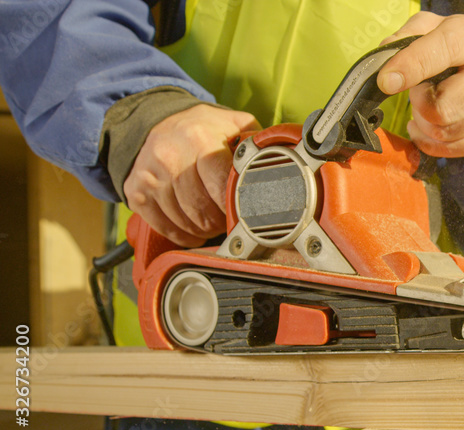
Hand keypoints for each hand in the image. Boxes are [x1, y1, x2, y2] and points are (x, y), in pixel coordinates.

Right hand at [124, 105, 259, 246]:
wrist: (154, 120)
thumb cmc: (201, 128)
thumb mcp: (233, 124)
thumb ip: (257, 143)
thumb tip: (285, 162)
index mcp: (199, 139)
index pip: (222, 189)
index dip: (237, 207)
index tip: (247, 212)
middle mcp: (170, 157)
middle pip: (204, 212)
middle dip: (222, 222)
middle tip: (231, 218)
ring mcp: (150, 176)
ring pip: (185, 223)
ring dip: (205, 230)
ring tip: (215, 221)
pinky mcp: (137, 192)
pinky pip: (165, 227)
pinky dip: (184, 234)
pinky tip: (195, 228)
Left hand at [378, 12, 463, 157]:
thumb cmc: (452, 44)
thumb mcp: (428, 27)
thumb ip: (404, 40)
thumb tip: (388, 74)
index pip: (442, 52)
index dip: (410, 69)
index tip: (386, 82)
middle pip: (444, 108)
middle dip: (419, 106)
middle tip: (417, 95)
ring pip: (448, 133)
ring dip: (426, 126)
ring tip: (426, 109)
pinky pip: (459, 149)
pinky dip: (435, 144)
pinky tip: (429, 130)